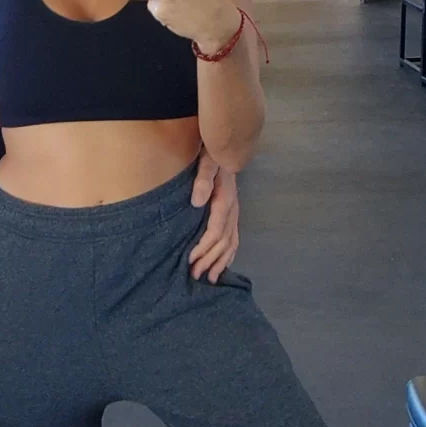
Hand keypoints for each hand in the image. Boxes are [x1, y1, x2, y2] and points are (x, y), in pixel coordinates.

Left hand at [188, 154, 239, 281]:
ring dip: (220, 262)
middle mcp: (232, 211)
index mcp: (225, 201)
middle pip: (223, 242)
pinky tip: (223, 265)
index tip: (190, 259)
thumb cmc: (214, 155)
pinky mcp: (233, 214)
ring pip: (231, 244)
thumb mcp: (207, 162)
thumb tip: (197, 201)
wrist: (229, 148)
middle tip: (195, 275)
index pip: (215, 231)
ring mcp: (234, 214)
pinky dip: (229, 255)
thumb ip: (203, 180)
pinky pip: (234, 239)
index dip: (203, 247)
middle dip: (209, 260)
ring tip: (210, 278)